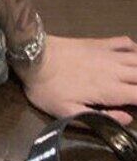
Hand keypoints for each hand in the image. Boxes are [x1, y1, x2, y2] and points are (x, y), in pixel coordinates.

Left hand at [16, 33, 136, 128]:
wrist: (32, 55)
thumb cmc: (48, 88)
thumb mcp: (70, 113)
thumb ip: (102, 118)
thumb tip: (128, 118)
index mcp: (110, 90)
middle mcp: (115, 70)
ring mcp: (107, 53)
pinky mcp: (98, 42)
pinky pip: (124, 42)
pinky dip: (135, 48)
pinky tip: (135, 55)